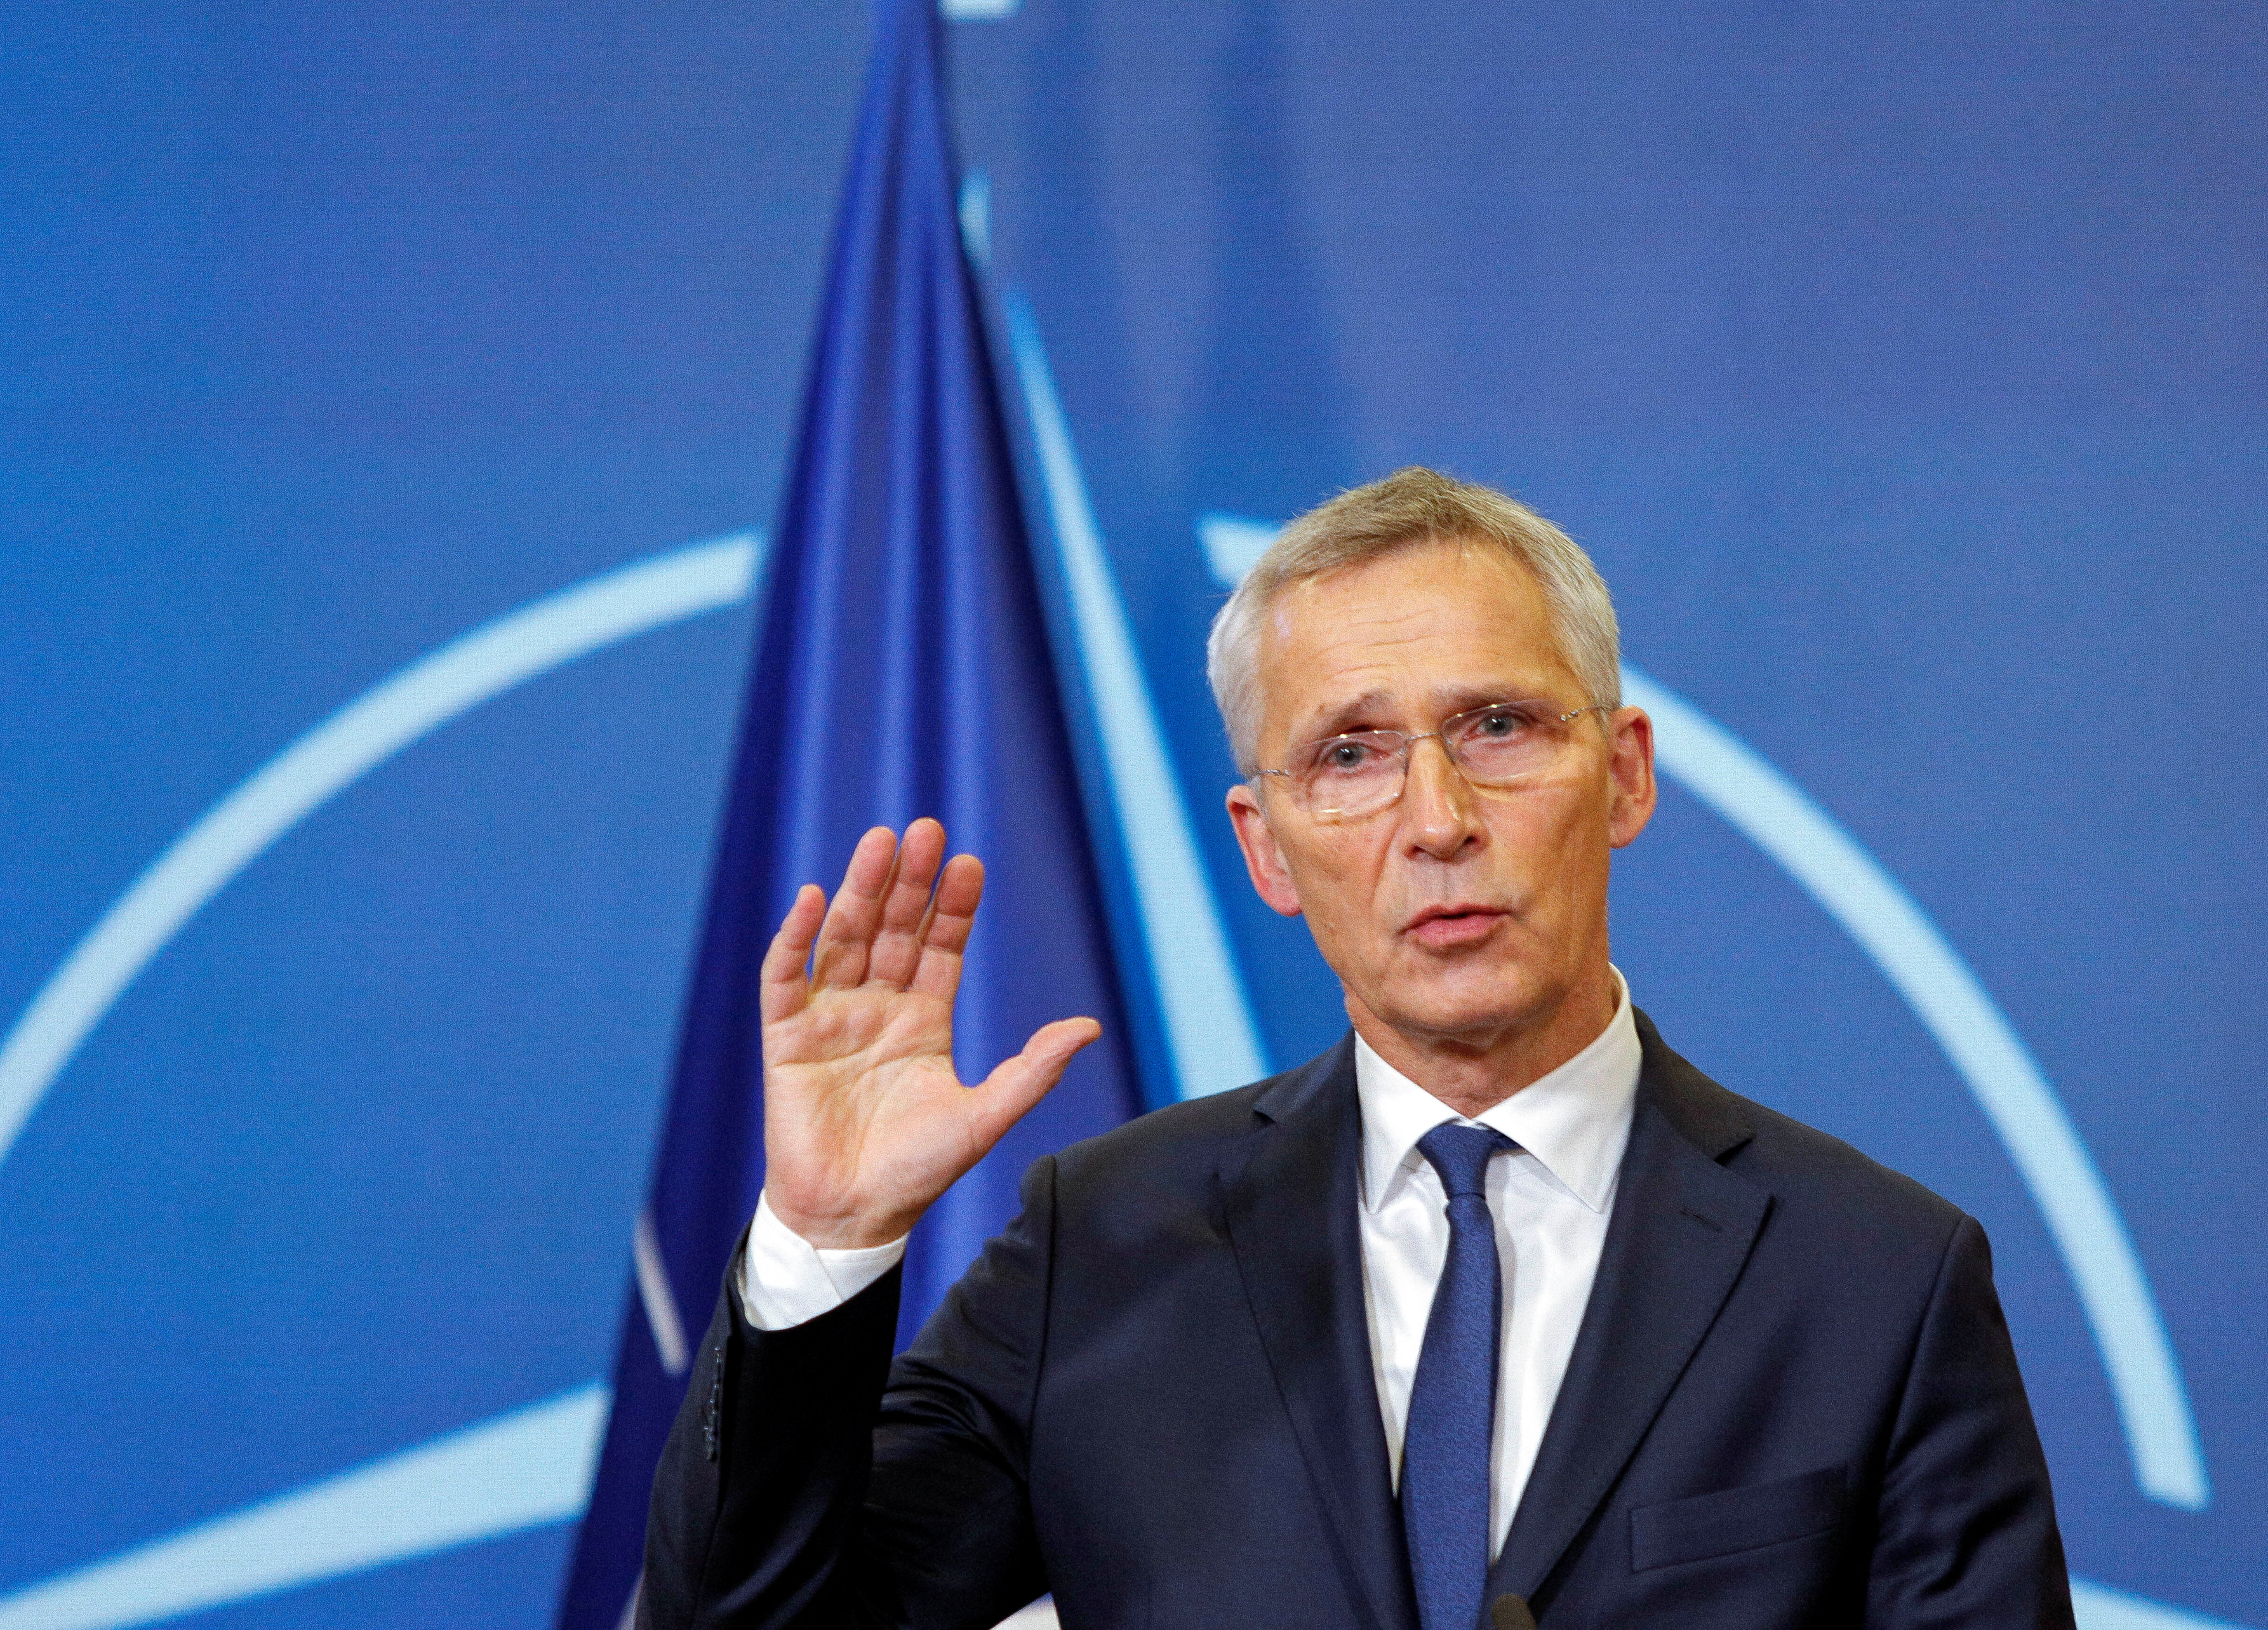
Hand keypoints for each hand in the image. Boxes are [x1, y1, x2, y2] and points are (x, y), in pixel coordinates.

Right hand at [759, 819, 1102, 1249]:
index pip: (941, 948)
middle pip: (893, 929)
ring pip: (844, 938)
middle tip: (926, 830)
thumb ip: (1032, 1071)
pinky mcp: (786, 1038)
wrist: (851, 1216)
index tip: (969, 865)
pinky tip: (811, 899)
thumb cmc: (916, 1172)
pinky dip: (796, 938)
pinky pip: (786, 977)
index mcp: (924, 1020)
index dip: (953, 908)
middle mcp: (878, 1008)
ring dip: (859, 890)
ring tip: (879, 843)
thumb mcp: (983, 1117)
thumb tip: (1090, 1026)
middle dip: (910, 882)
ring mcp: (830, 1018)